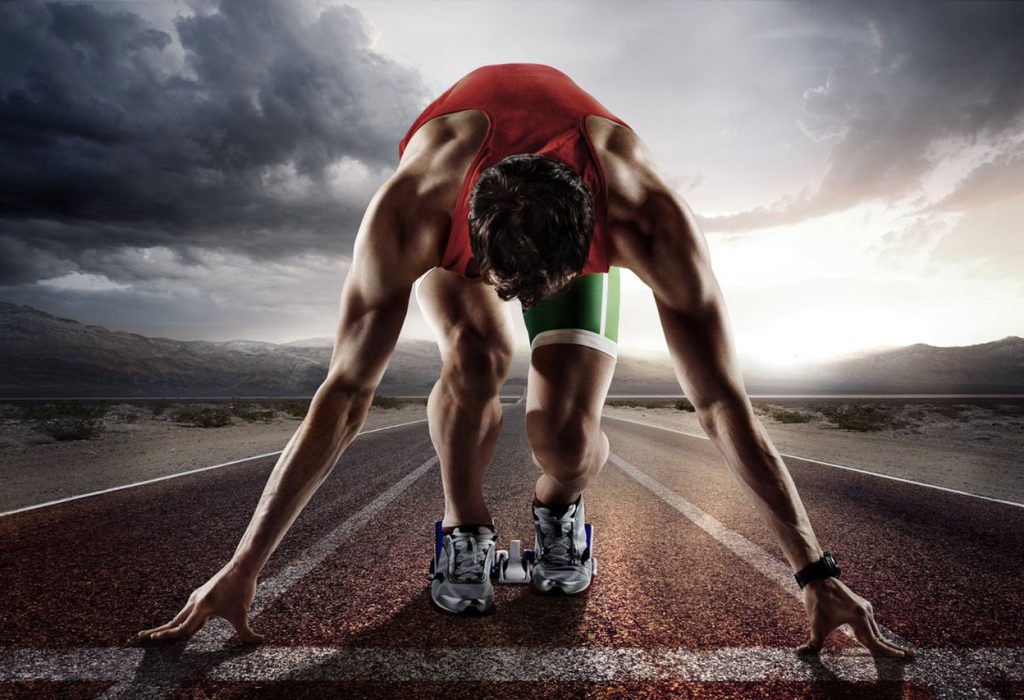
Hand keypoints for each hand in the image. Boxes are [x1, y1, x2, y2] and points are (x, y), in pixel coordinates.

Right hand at [137, 562, 263, 643]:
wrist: (242, 567)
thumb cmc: (242, 590)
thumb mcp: (243, 614)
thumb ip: (247, 632)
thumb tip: (260, 641)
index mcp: (201, 608)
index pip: (182, 628)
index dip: (168, 636)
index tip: (153, 639)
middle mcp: (195, 602)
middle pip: (174, 621)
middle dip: (159, 631)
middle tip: (140, 637)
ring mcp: (197, 597)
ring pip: (180, 615)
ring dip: (170, 626)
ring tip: (157, 634)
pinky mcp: (202, 595)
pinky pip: (189, 610)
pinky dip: (183, 620)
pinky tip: (187, 627)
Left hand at [796, 577, 914, 658]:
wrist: (817, 578)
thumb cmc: (817, 600)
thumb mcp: (815, 622)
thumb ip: (812, 642)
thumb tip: (800, 653)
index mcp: (858, 616)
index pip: (875, 640)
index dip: (887, 651)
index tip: (902, 657)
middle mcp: (866, 611)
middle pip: (879, 636)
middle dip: (893, 648)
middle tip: (911, 657)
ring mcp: (865, 608)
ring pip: (875, 630)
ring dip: (884, 643)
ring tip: (899, 653)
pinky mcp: (861, 607)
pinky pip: (870, 624)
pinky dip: (875, 635)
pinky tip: (879, 642)